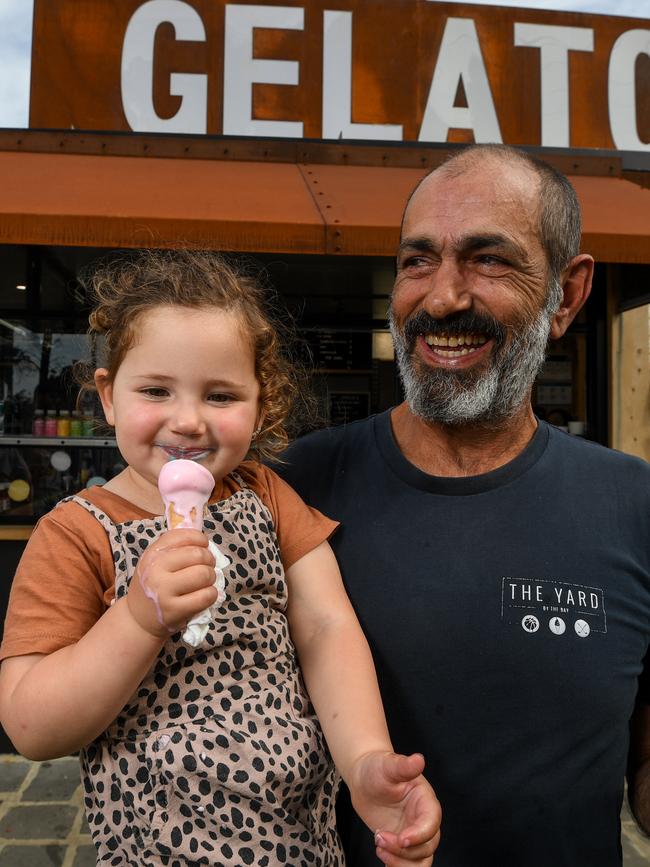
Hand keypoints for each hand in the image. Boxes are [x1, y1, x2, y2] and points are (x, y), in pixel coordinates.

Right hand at [126, 529, 216, 638]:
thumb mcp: (154, 562)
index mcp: (152, 554)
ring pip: (204, 574)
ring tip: (205, 582)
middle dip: (209, 560)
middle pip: (198, 555)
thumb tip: (203, 539)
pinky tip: (205, 595)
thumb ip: (174, 548)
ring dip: (212, 577)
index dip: (200, 539)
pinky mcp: (174, 610)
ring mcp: (164, 591)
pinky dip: (212, 594)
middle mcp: (155, 570)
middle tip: (206, 567)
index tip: (203, 546)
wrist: (137, 619)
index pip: (184, 536)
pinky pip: (206, 596)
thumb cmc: (152, 586)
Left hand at [348, 751, 440, 865]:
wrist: (364, 778)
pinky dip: (396, 866)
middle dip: (404, 850)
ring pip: (421, 861)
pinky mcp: (401, 845)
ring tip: (379, 848)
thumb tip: (419, 759)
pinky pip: (407, 864)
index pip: (431, 823)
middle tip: (379, 837)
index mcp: (425, 801)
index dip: (420, 834)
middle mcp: (423, 820)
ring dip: (402, 863)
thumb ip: (404, 766)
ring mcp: (413, 834)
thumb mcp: (388, 765)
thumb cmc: (378, 768)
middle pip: (427, 846)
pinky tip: (381, 854)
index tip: (402, 838)